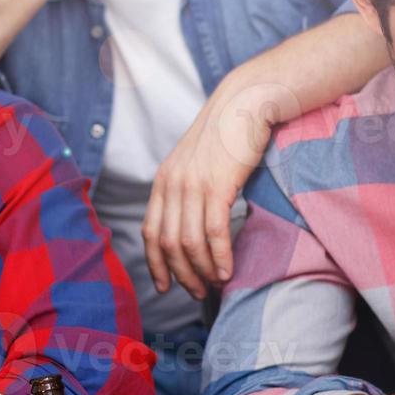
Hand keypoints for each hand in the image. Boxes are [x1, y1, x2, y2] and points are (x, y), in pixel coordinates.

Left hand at [144, 80, 293, 297]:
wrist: (245, 102)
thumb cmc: (226, 134)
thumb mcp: (194, 161)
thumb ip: (186, 188)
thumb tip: (189, 222)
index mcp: (163, 180)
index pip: (150, 232)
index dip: (155, 264)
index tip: (165, 286)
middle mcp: (172, 184)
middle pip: (168, 244)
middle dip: (181, 275)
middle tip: (196, 292)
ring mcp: (193, 184)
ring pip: (190, 243)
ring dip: (202, 271)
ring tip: (214, 285)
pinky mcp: (218, 185)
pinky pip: (214, 232)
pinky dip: (220, 257)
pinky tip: (227, 271)